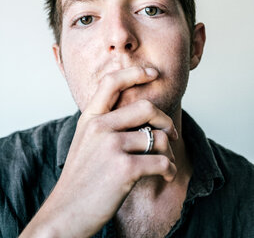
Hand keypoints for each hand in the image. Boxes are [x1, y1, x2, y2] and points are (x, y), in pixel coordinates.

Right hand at [20, 66, 177, 237]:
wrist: (66, 214)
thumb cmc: (81, 178)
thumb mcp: (85, 142)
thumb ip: (105, 123)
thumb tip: (141, 113)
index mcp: (90, 118)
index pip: (112, 82)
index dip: (135, 72)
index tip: (153, 73)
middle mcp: (99, 127)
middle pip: (146, 107)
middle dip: (165, 120)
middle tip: (172, 134)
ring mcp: (111, 146)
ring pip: (159, 138)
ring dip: (170, 152)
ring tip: (167, 165)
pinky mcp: (124, 168)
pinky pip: (162, 161)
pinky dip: (170, 170)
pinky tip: (166, 176)